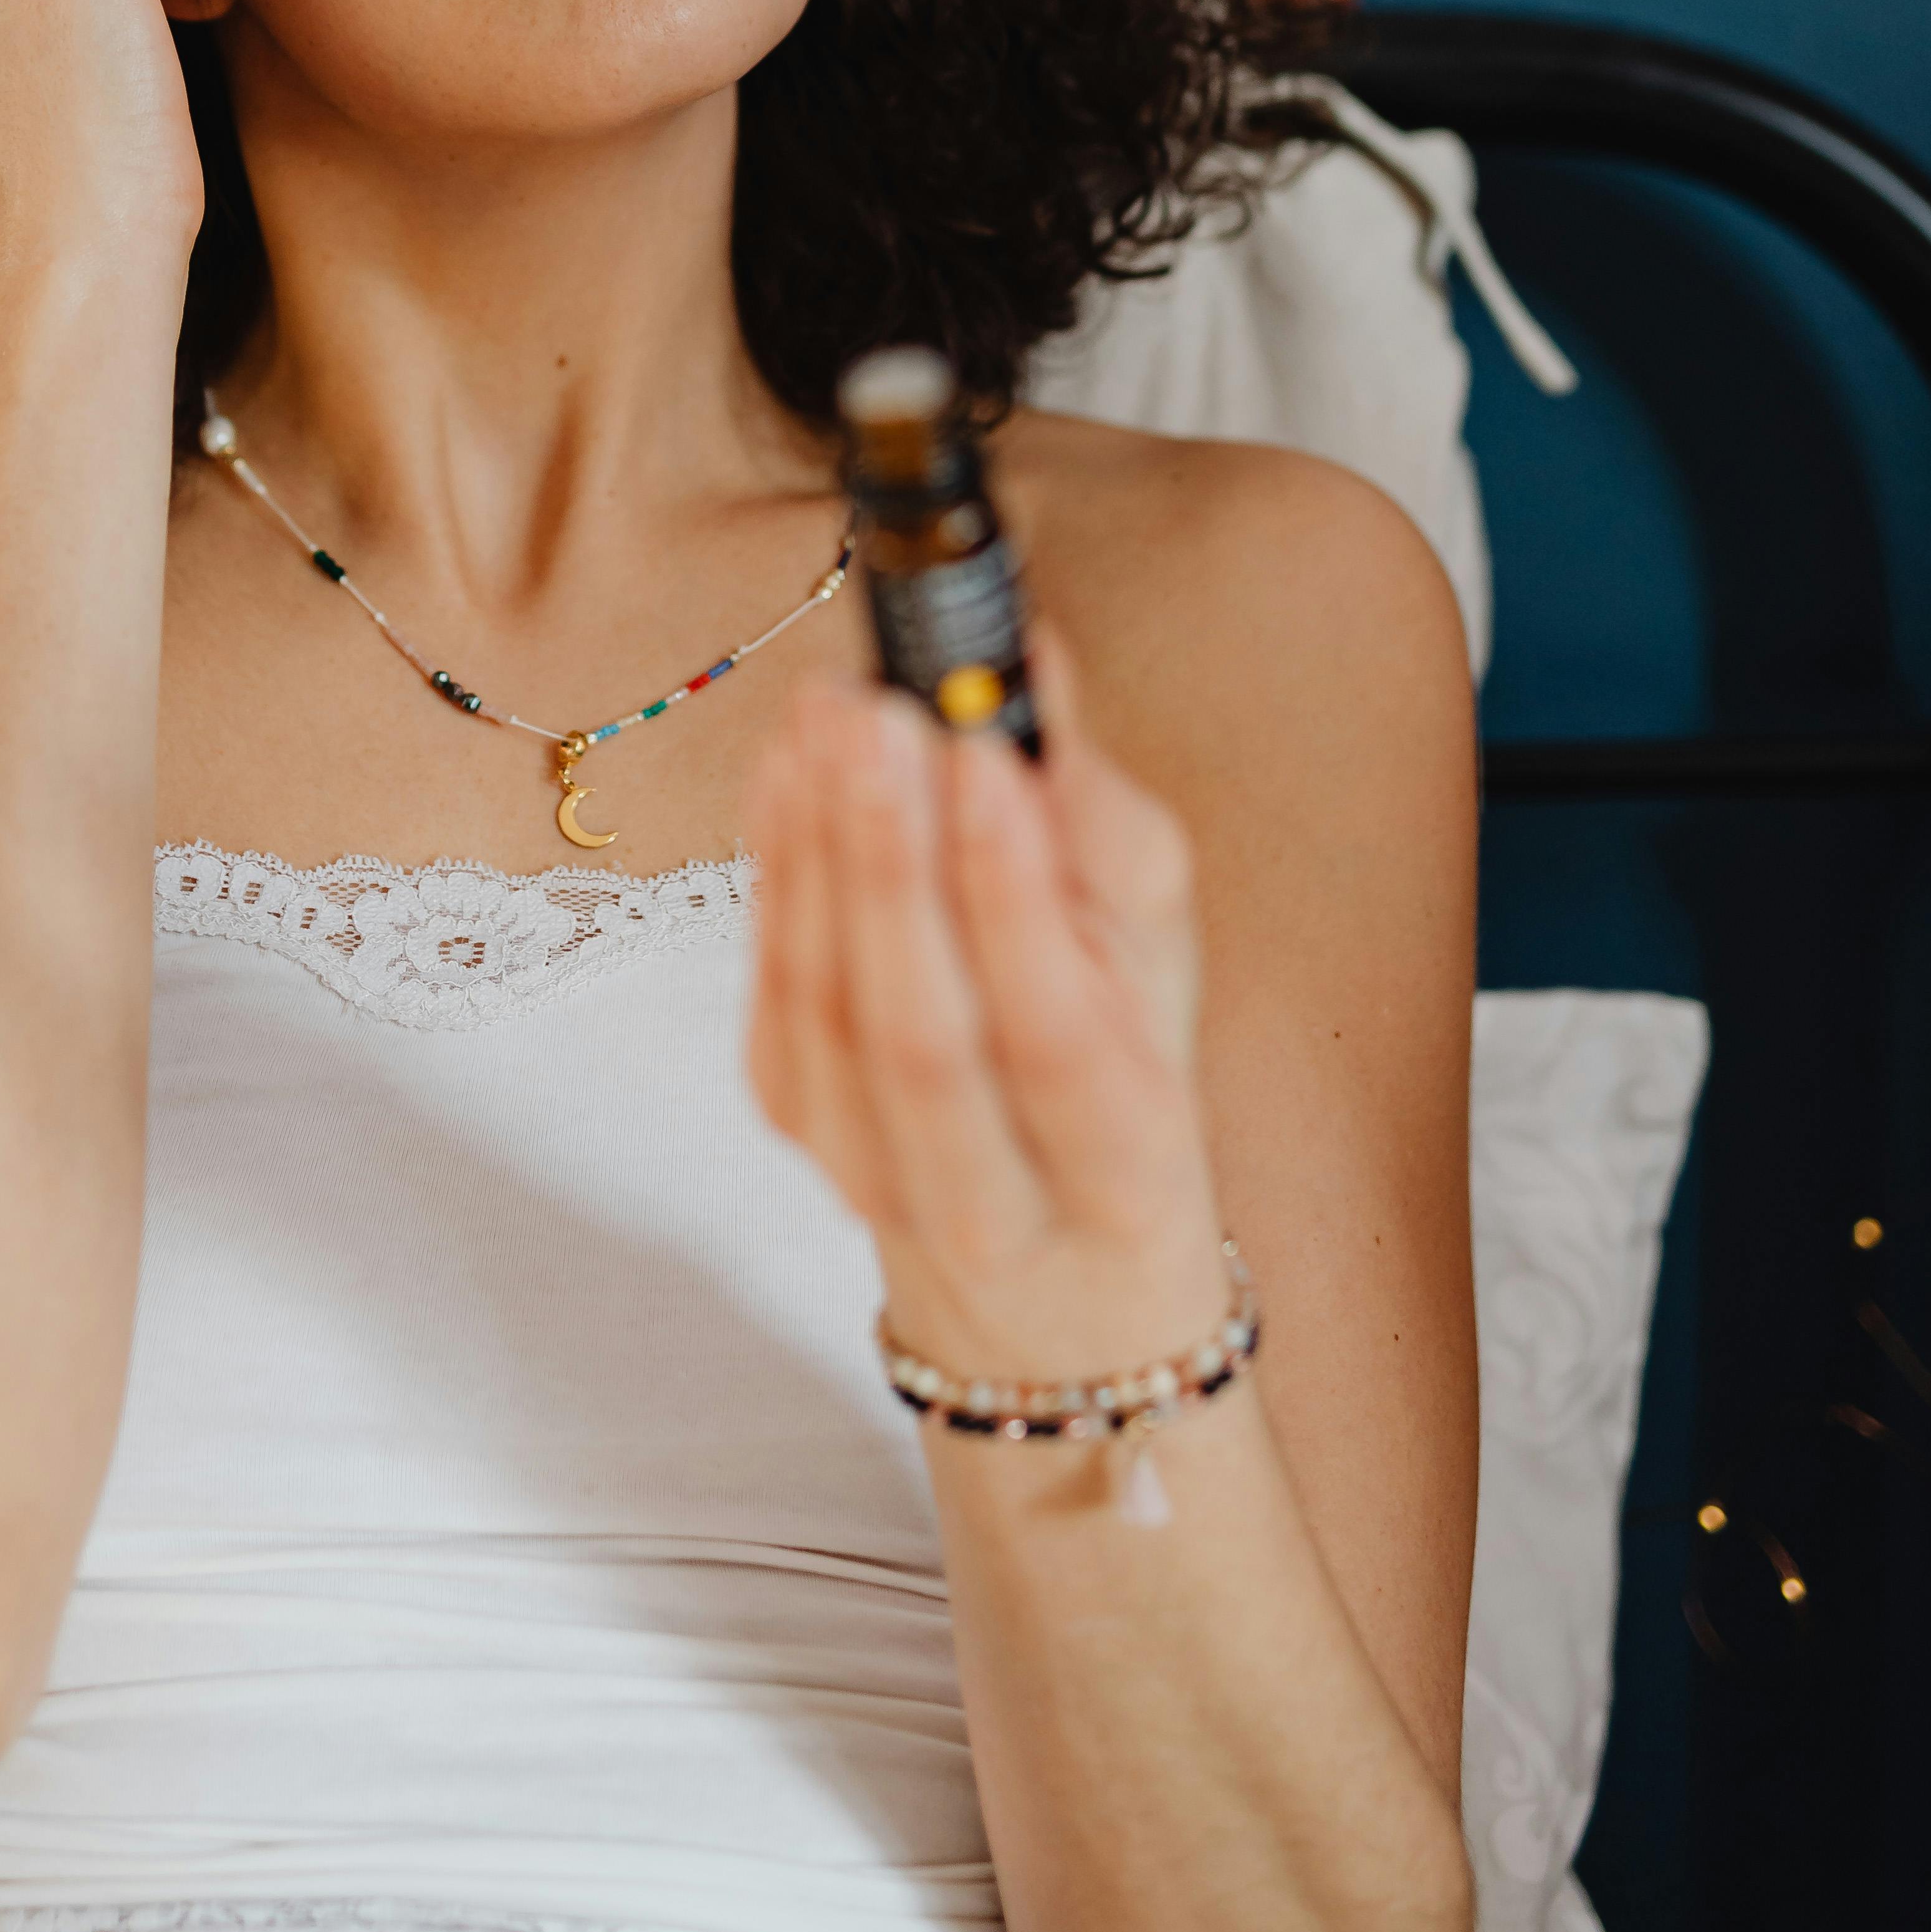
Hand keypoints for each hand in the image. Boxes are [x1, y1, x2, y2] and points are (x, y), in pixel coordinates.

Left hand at [740, 619, 1229, 1392]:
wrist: (1044, 1263)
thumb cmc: (1122, 1073)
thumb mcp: (1158, 957)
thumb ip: (1100, 820)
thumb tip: (1036, 668)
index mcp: (1119, 1162)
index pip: (1051, 1031)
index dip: (1007, 888)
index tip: (980, 751)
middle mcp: (987, 1198)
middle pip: (918, 1031)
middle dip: (888, 857)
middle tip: (875, 712)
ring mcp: (867, 1168)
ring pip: (827, 1011)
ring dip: (816, 848)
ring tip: (828, 716)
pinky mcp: (791, 1119)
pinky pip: (772, 994)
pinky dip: (774, 872)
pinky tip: (786, 769)